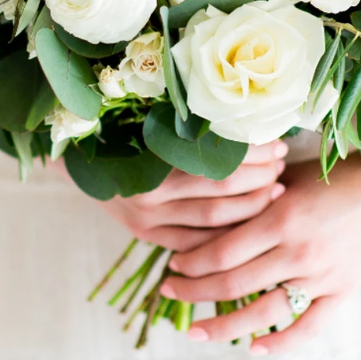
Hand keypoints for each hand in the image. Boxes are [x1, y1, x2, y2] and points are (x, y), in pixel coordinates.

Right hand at [49, 139, 287, 252]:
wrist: (78, 158)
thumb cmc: (123, 128)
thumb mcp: (152, 118)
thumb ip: (191, 124)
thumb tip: (246, 117)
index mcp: (153, 156)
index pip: (217, 162)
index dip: (253, 155)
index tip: (277, 145)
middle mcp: (150, 192)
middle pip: (220, 191)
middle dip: (259, 179)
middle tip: (282, 166)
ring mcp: (147, 219)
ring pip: (213, 221)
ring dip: (251, 206)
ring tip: (276, 191)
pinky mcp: (146, 236)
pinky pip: (195, 243)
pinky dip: (225, 234)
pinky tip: (249, 223)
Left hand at [161, 149, 360, 353]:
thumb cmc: (335, 171)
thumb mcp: (290, 176)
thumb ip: (255, 197)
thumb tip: (214, 214)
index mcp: (283, 216)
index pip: (224, 251)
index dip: (193, 261)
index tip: (173, 263)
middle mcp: (299, 250)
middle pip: (234, 283)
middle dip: (194, 291)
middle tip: (169, 290)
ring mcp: (323, 275)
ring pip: (263, 312)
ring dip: (224, 325)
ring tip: (196, 330)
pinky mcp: (343, 290)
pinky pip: (309, 327)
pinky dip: (280, 342)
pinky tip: (255, 348)